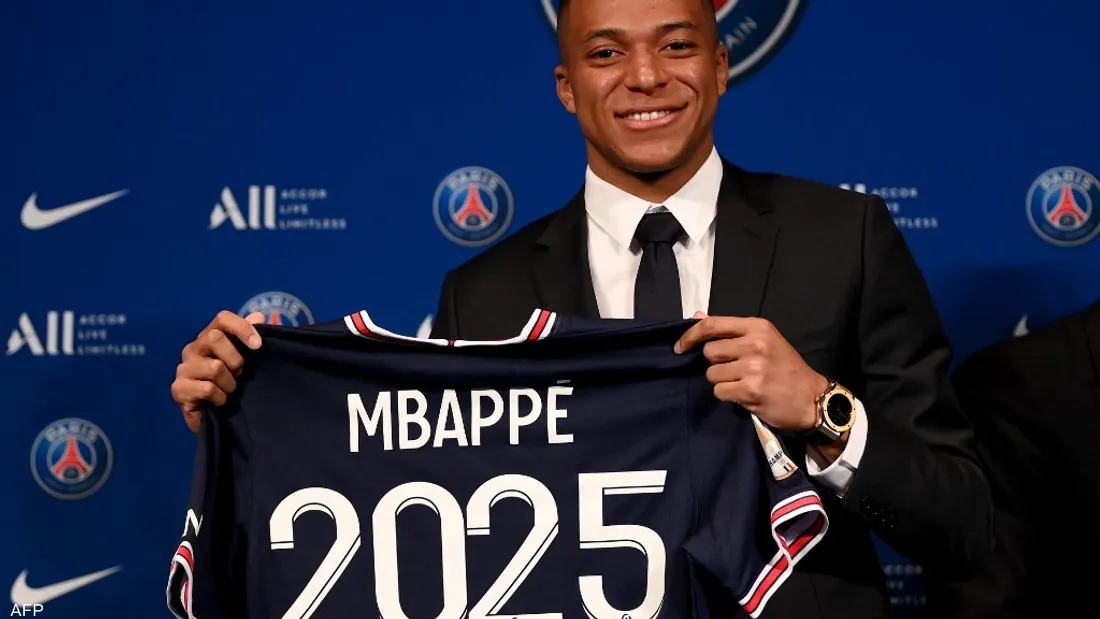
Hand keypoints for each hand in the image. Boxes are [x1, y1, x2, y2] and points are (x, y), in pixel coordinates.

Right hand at [171, 311, 265, 433]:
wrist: (219, 419)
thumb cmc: (232, 384)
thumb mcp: (246, 361)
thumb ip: (251, 339)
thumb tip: (258, 316)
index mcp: (209, 337)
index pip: (222, 318)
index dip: (242, 327)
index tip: (258, 346)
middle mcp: (193, 349)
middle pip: (216, 338)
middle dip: (236, 360)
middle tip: (240, 375)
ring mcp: (183, 368)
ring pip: (215, 367)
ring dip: (230, 383)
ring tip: (229, 390)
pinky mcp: (178, 389)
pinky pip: (207, 388)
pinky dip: (220, 397)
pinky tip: (219, 402)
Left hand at [675, 312, 828, 434]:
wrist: (812, 399)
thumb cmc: (786, 369)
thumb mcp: (764, 340)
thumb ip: (731, 331)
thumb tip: (697, 316)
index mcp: (757, 327)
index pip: (712, 325)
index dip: (690, 335)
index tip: (680, 347)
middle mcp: (754, 343)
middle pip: (709, 352)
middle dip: (717, 364)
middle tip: (736, 370)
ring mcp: (753, 367)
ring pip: (712, 374)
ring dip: (722, 382)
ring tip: (743, 383)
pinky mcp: (750, 390)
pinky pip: (720, 391)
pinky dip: (728, 396)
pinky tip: (745, 395)